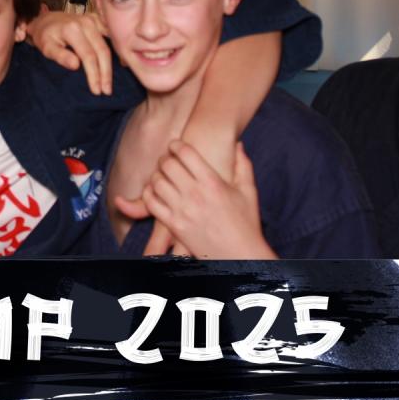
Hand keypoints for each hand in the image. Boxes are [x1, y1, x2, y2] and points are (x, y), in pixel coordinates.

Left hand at [26, 10, 112, 94]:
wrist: (47, 20)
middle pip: (102, 51)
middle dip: (105, 73)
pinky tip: (120, 64)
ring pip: (108, 45)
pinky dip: (115, 50)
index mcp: (73, 29)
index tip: (96, 90)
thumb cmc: (45, 36)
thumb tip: (76, 65)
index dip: (94, 74)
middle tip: (107, 91)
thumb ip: (60, 56)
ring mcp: (94, 20)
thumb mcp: (46, 47)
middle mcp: (86, 22)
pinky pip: (110, 37)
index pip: (88, 55)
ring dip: (111, 64)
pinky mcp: (98, 20)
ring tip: (111, 82)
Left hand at [117, 141, 275, 259]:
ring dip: (157, 175)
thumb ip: (243, 164)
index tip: (175, 145)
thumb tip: (238, 144)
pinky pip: (152, 204)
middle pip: (167, 165)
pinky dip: (149, 194)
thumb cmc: (246, 223)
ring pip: (157, 182)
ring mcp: (182, 211)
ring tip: (162, 175)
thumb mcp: (248, 191)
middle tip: (167, 159)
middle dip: (165, 158)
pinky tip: (156, 191)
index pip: (185, 153)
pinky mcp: (174, 226)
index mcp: (212, 183)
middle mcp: (195, 194)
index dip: (176, 144)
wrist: (240, 255)